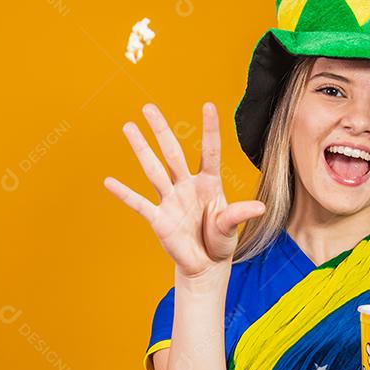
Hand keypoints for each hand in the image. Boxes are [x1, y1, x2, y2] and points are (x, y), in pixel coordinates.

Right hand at [104, 102, 265, 278]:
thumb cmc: (220, 240)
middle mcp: (187, 186)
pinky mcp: (159, 219)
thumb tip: (260, 207)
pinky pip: (140, 204)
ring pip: (154, 170)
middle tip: (148, 107)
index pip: (209, 151)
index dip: (209, 129)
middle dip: (161, 130)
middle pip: (172, 153)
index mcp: (209, 183)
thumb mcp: (231, 226)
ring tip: (129, 127)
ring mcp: (171, 200)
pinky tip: (109, 182)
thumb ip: (238, 214)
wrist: (206, 264)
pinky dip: (125, 194)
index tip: (208, 105)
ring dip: (141, 149)